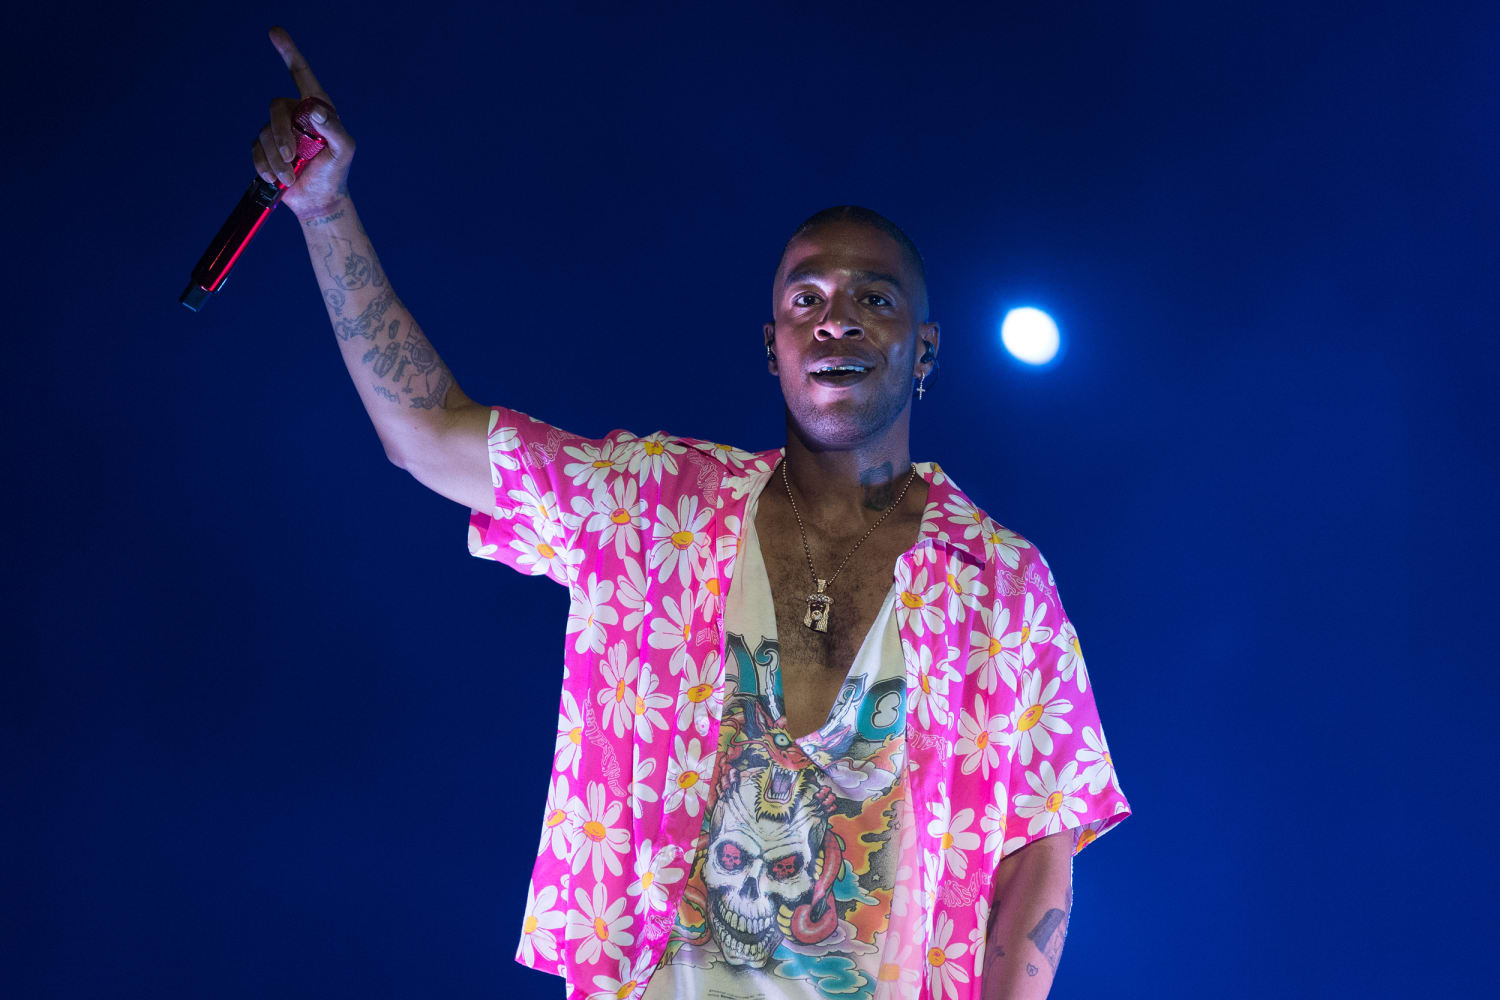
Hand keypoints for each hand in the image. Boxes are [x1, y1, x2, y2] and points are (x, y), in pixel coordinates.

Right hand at [251, 26, 355, 218]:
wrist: (319, 200)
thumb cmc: (335, 172)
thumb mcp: (343, 150)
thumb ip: (333, 128)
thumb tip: (314, 110)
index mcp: (316, 108)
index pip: (300, 74)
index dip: (288, 52)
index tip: (275, 31)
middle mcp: (295, 114)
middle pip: (276, 108)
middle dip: (281, 135)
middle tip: (292, 158)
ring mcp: (278, 131)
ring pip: (264, 133)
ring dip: (277, 159)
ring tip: (291, 177)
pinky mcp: (265, 149)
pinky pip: (256, 151)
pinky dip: (266, 167)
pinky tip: (278, 179)